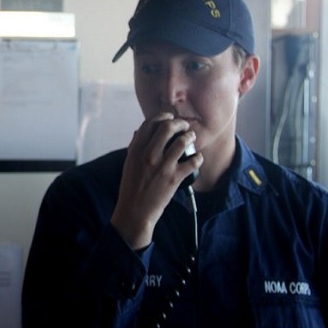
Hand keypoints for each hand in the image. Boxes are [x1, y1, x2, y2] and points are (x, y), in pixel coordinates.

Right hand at [110, 112, 202, 248]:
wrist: (135, 211)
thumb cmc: (131, 187)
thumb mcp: (128, 164)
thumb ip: (134, 147)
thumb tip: (138, 131)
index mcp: (135, 150)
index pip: (149, 123)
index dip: (162, 116)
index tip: (169, 117)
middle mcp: (148, 155)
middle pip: (167, 127)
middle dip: (179, 123)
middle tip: (184, 126)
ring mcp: (162, 166)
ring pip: (182, 141)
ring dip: (190, 136)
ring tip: (192, 137)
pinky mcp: (174, 178)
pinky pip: (193, 161)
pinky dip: (198, 157)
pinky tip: (198, 157)